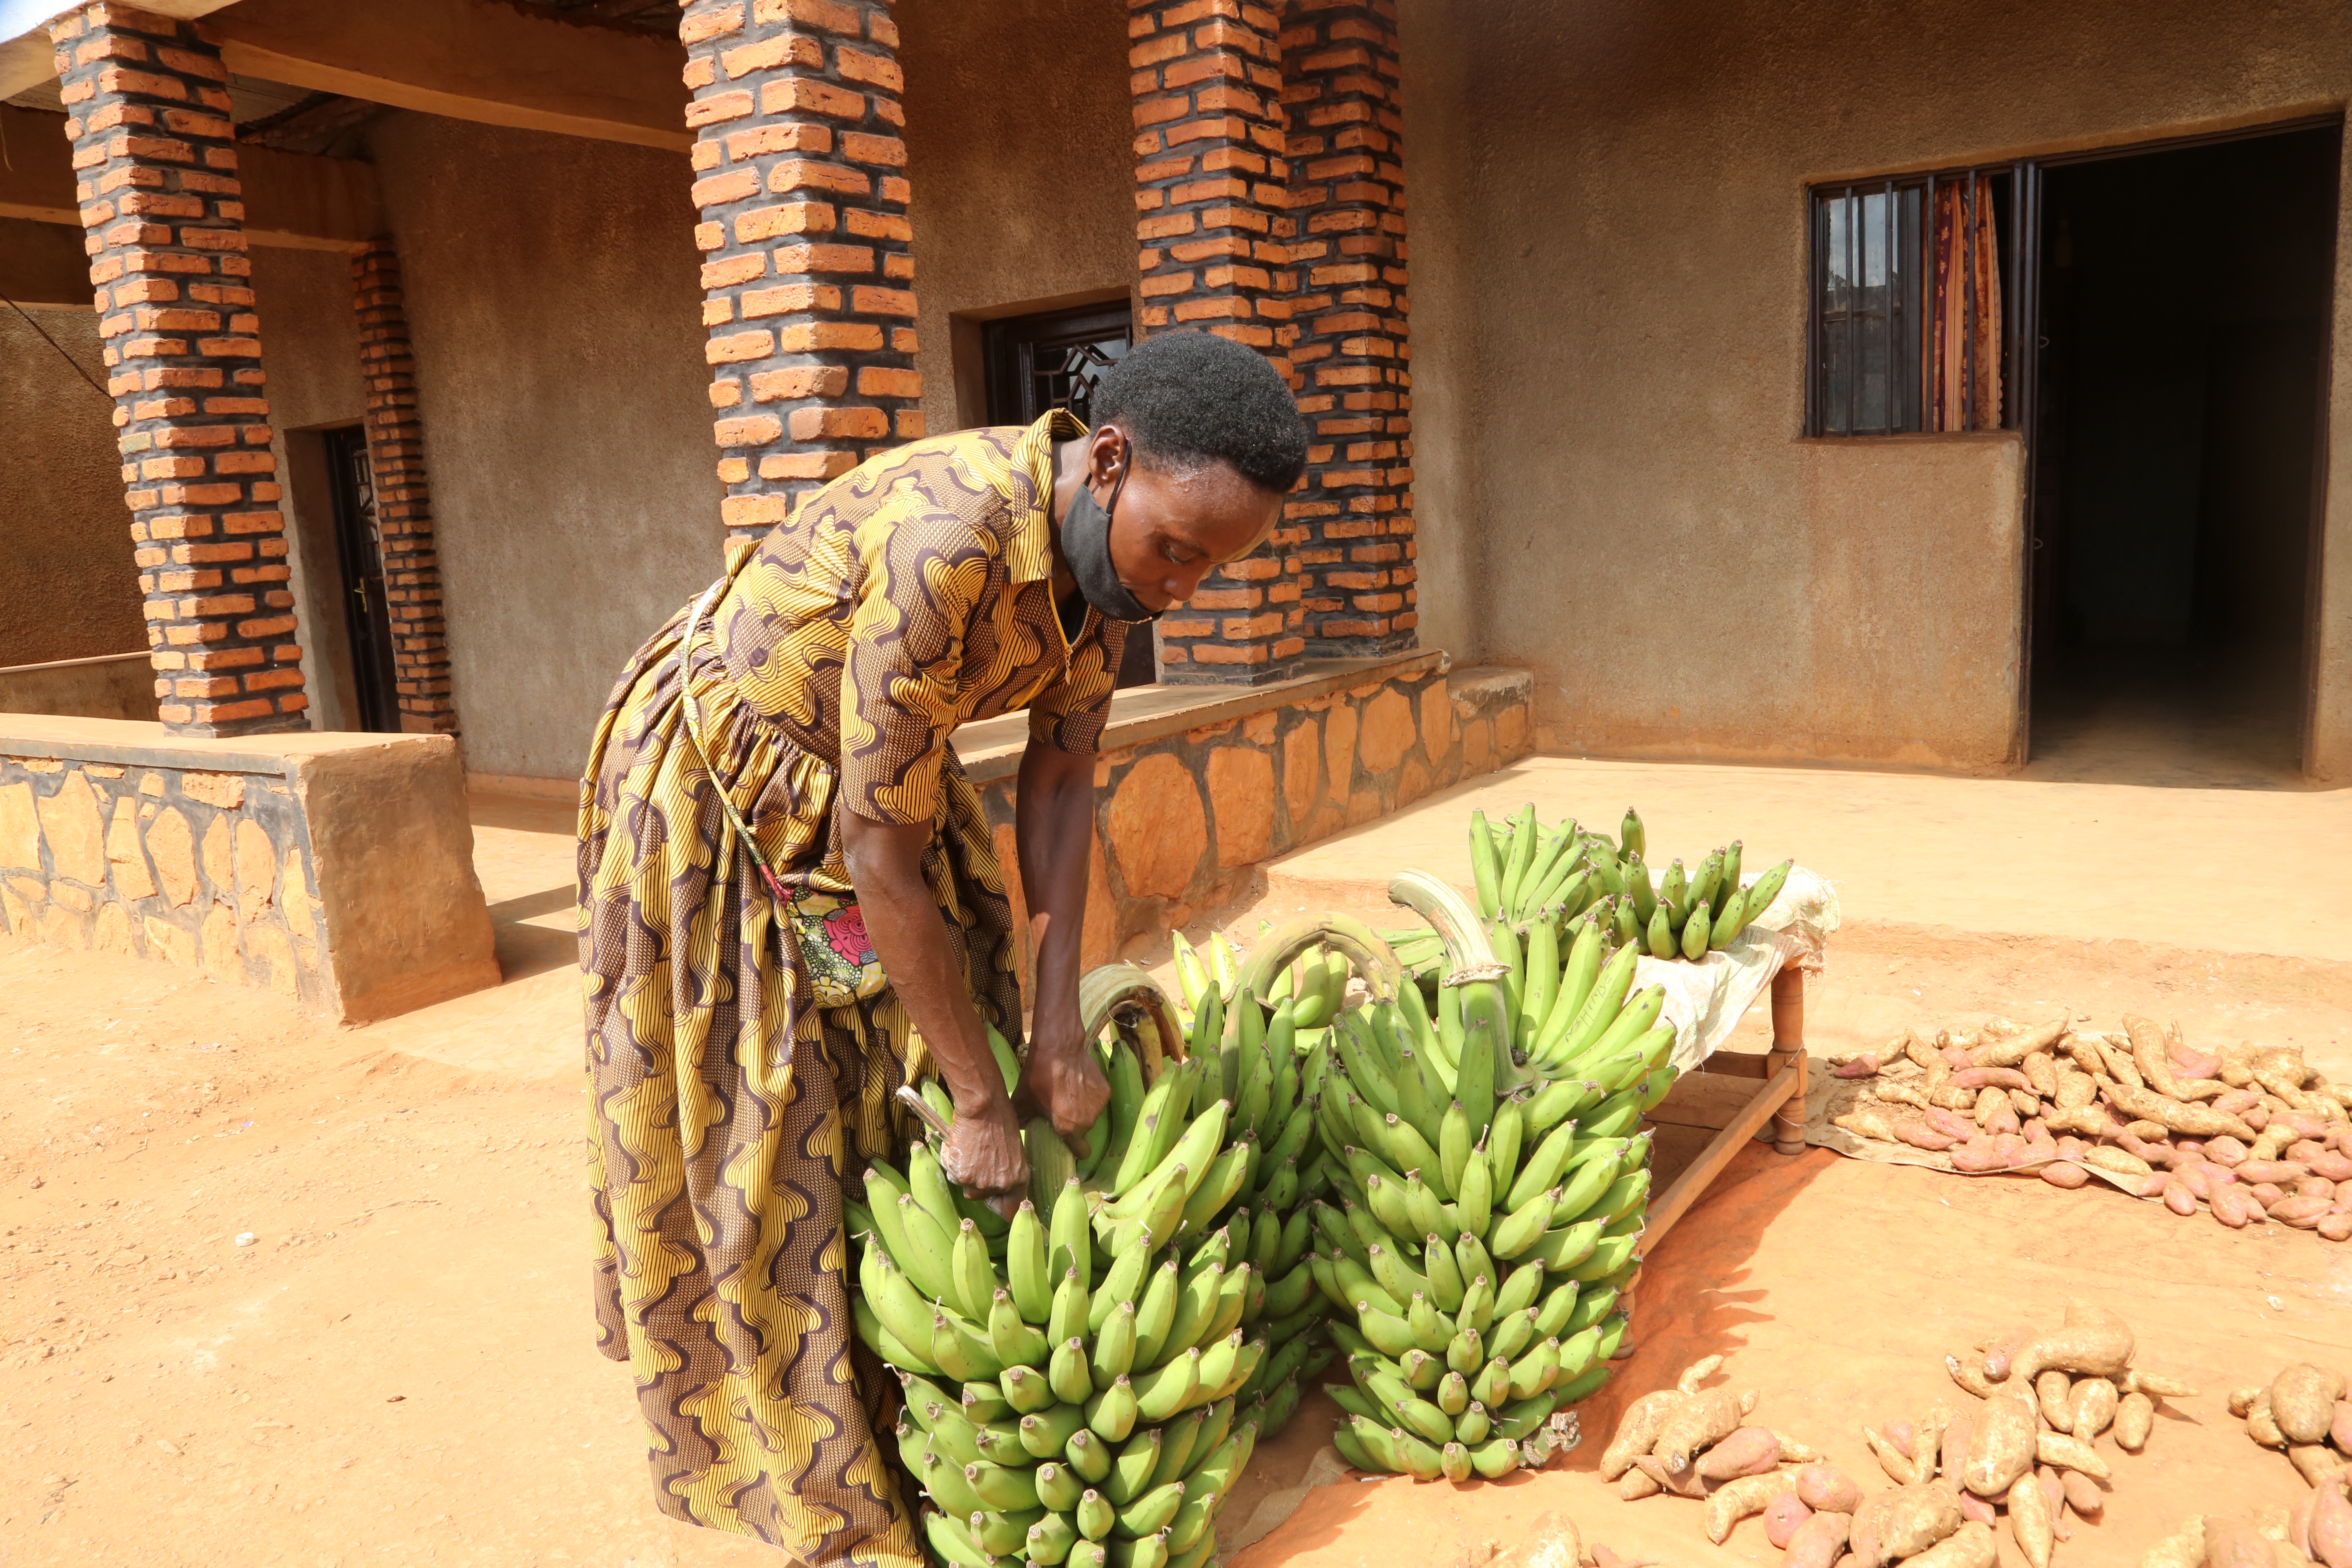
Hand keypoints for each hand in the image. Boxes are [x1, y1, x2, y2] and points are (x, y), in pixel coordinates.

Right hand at [939, 1091, 1026, 1209]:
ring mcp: (981, 1183)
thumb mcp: (1012, 1150)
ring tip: (968, 1147)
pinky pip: (952, 1173)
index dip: (1001, 1209)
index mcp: (1019, 1179)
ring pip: (965, 1185)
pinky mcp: (963, 1176)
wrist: (983, 1106)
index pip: (1011, 1210)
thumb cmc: (999, 1119)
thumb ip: (1005, 1170)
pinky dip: (951, 1160)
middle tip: (974, 1160)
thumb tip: (995, 1184)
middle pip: (981, 1197)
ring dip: (963, 1170)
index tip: (994, 1204)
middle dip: (975, 1182)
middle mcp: (1002, 1185)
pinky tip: (958, 1144)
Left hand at [1015, 1022, 1110, 1155]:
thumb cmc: (1038, 1077)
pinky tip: (1077, 1083)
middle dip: (1073, 1124)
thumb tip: (1021, 1126)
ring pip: (1091, 1114)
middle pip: (1083, 1130)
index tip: (1068, 1143)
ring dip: (1081, 1109)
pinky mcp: (1105, 1089)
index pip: (1083, 1152)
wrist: (1059, 1049)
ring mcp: (1098, 1104)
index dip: (1076, 1151)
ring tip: (1068, 1094)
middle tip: (1060, 1109)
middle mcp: (1088, 1121)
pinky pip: (1096, 1098)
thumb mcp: (1022, 1101)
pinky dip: (1089, 1094)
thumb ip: (1021, 1119)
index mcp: (1069, 1129)